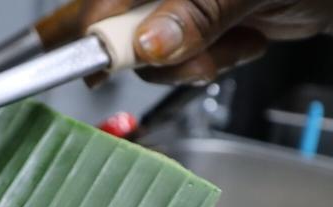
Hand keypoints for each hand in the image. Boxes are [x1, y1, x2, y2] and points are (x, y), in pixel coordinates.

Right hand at [81, 0, 332, 83]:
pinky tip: (243, 41)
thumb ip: (198, 12)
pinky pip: (178, 62)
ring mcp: (176, 8)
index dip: (100, 31)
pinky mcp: (192, 28)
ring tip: (239, 42)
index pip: (107, 1)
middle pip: (121, 32)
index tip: (105, 64)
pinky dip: (210, 64)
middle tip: (201, 57)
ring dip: (193, 64)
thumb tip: (146, 44)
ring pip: (149, 54)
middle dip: (158, 56)